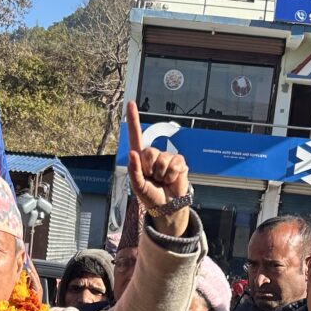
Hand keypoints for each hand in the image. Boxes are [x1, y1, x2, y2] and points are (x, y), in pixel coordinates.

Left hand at [125, 101, 190, 237]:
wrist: (167, 206)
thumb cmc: (150, 196)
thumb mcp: (138, 186)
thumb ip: (133, 170)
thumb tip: (133, 153)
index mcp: (140, 158)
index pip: (136, 136)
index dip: (133, 119)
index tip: (130, 103)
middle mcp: (153, 155)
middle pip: (149, 152)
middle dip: (150, 168)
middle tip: (153, 178)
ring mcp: (167, 157)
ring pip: (162, 160)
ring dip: (161, 174)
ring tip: (162, 181)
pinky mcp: (179, 162)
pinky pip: (175, 164)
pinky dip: (172, 175)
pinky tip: (171, 180)